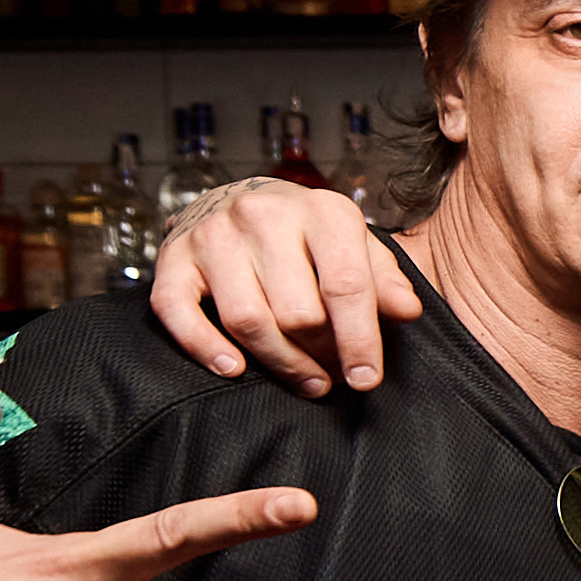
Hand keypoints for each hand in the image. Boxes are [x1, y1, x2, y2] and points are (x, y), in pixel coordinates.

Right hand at [150, 176, 416, 397]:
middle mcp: (264, 215)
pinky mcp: (173, 258)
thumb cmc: (306, 234)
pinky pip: (179, 312)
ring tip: (306, 380)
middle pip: (297, 312)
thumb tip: (408, 311)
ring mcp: (214, 235)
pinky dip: (204, 347)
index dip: (360, 340)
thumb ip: (383, 278)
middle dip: (321, 354)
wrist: (234, 199)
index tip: (366, 378)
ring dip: (280, 363)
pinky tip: (233, 368)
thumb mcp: (354, 245)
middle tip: (333, 374)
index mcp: (321, 210)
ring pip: (248, 320)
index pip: (346, 284)